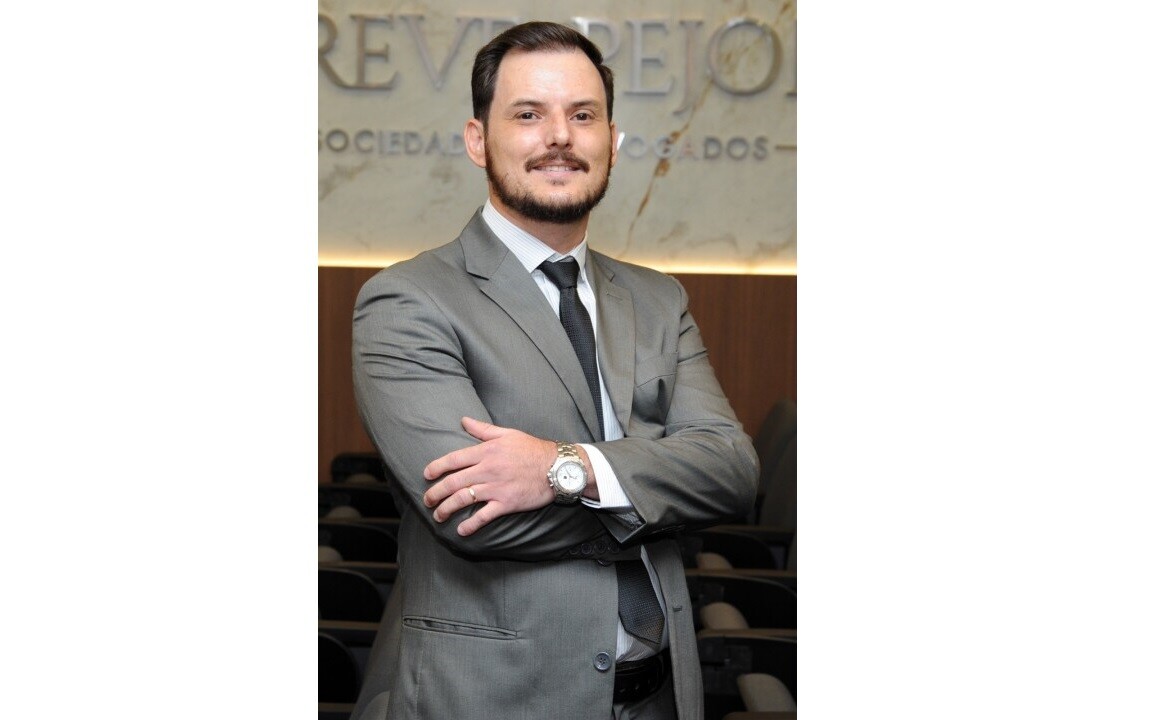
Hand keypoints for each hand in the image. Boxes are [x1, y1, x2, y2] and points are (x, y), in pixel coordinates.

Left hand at [423, 417, 557, 535]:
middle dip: (435, 493)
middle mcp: (488, 470)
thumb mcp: (508, 434)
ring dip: (447, 509)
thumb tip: (463, 420)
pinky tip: (461, 530)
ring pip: (464, 499)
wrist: (557, 467)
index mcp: (486, 451)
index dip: (436, 467)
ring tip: (438, 516)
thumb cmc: (533, 449)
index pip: (454, 460)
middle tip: (427, 500)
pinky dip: (471, 525)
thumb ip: (483, 429)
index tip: (426, 474)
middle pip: (453, 482)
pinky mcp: (507, 503)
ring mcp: (496, 488)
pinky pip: (484, 516)